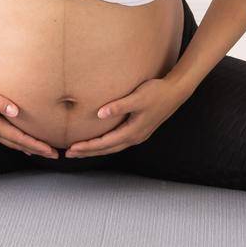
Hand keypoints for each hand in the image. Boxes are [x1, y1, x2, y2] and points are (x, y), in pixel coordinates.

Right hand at [0, 71, 59, 158]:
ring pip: (12, 142)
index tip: (50, 150)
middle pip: (18, 144)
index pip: (19, 138)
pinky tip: (22, 143)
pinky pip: (7, 137)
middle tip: (54, 154)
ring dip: (28, 147)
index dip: (36, 145)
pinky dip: (18, 142)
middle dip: (36, 149)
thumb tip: (15, 111)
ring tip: (42, 150)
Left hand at [64, 76, 187, 157]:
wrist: (176, 92)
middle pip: (107, 149)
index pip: (104, 143)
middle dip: (88, 152)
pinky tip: (99, 141)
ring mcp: (138, 135)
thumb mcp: (137, 97)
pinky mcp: (139, 130)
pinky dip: (105, 144)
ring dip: (96, 149)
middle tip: (69, 154)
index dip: (87, 146)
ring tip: (80, 150)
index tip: (72, 148)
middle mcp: (134, 137)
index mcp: (132, 132)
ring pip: (112, 147)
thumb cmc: (157, 92)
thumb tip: (100, 114)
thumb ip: (119, 106)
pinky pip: (118, 141)